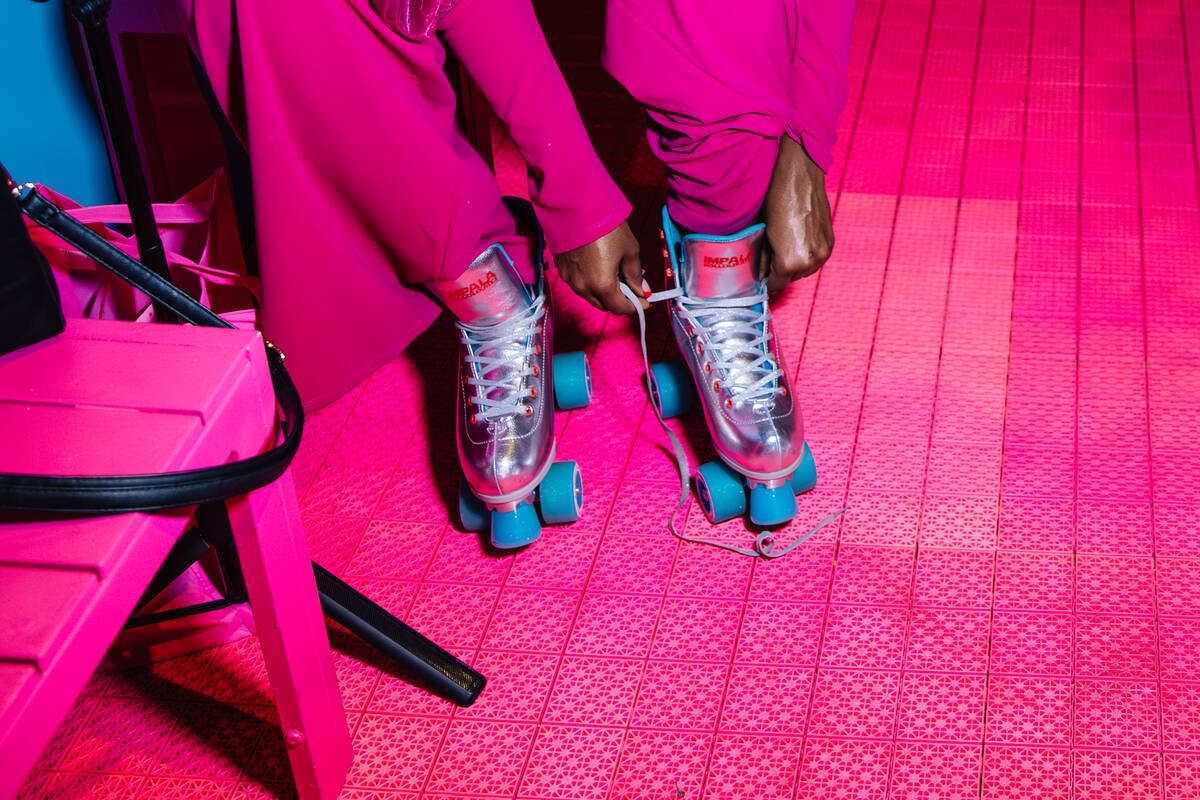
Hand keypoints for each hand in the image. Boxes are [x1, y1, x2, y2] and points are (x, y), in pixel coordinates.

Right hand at [553, 221, 647, 313]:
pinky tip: (599, 266)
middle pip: (604, 305)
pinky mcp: (562, 268)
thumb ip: (636, 275)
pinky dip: (590, 280)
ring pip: (590, 295)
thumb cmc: (605, 225)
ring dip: (604, 290)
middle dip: (619, 299)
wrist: (576, 205)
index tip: (644, 301)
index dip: (635, 306)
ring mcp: (569, 278)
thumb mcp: (630, 250)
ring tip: (616, 272)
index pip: (619, 308)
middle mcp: (582, 286)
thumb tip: (642, 290)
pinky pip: (579, 282)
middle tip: (632, 286)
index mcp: (601, 285)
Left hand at [761, 136, 834, 292]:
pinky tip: (798, 240)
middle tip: (771, 256)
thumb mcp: (763, 233)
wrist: (799, 176)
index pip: (776, 285)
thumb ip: (763, 258)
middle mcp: (810, 262)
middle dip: (780, 270)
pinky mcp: (830, 242)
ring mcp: (823, 252)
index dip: (766, 280)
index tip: (762, 275)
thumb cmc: (776, 200)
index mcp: (789, 262)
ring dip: (795, 263)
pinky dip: (807, 254)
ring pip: (805, 269)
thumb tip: (761, 272)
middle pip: (791, 278)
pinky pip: (817, 258)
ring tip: (785, 246)